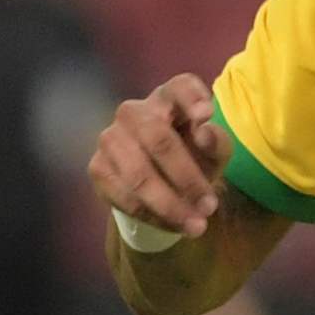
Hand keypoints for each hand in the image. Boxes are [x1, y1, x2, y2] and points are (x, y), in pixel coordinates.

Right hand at [88, 74, 236, 240]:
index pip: (179, 87)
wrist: (160, 182)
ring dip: (170, 205)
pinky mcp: (97, 167)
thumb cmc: (192, 156)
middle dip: (186, 178)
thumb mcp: (214, 152)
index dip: (191, 97)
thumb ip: (216, 142)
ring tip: (197, 226)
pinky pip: (125, 196)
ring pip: (139, 174)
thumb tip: (205, 131)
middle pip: (158, 139)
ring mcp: (110, 138)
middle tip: (210, 207)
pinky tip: (173, 226)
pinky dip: (153, 216)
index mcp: (168, 98)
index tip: (207, 114)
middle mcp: (133, 112)